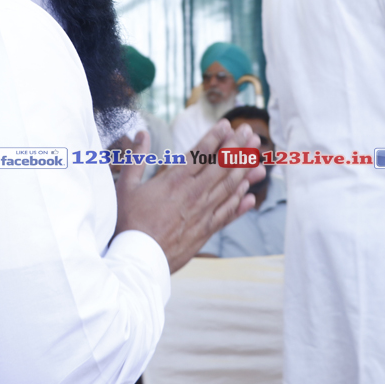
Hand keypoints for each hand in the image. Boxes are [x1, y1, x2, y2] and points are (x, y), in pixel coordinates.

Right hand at [115, 120, 264, 272]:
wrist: (138, 259)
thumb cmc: (128, 223)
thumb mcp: (126, 186)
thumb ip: (136, 158)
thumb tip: (141, 133)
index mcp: (175, 180)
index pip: (201, 152)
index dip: (216, 136)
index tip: (227, 124)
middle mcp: (194, 193)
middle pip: (222, 165)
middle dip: (238, 147)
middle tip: (250, 132)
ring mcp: (203, 212)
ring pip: (230, 187)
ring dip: (245, 171)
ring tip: (258, 158)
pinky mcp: (206, 231)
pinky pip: (228, 213)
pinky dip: (241, 203)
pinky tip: (250, 196)